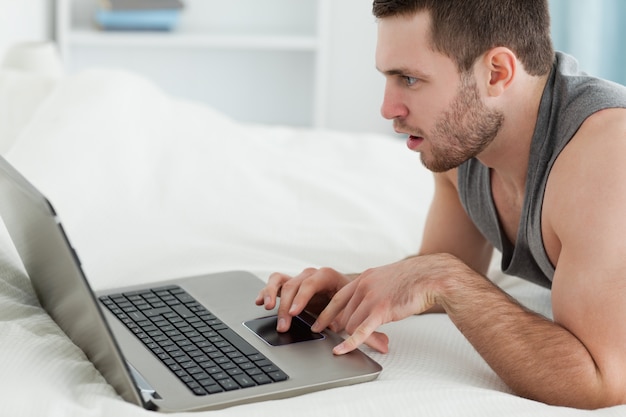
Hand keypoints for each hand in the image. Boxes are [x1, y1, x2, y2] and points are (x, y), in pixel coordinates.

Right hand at [255, 267, 389, 352]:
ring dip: (273, 294)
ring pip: (281, 281)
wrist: (348, 293)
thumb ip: (369, 329)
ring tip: (268, 308)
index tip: (295, 313)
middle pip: (294, 284)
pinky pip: (275, 283)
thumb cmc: (353, 302)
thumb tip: (383, 345)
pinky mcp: (289, 286)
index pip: (312, 282)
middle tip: (285, 323)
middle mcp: (311, 275)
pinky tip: (261, 302)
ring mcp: (299, 279)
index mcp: (328, 276)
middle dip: (287, 305)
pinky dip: (267, 291)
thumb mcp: (360, 313)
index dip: (302, 297)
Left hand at [312, 255, 452, 354]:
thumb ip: (376, 290)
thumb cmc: (416, 279)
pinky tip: (340, 351)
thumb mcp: (388, 280)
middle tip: (340, 340)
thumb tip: (370, 306)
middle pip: (344, 314)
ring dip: (356, 338)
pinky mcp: (380, 310)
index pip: (338, 297)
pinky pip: (360, 331)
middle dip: (342, 330)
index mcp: (365, 278)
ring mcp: (371, 297)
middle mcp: (364, 286)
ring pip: (351, 324)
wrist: (432, 277)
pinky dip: (348, 343)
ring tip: (373, 344)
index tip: (320, 323)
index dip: (328, 313)